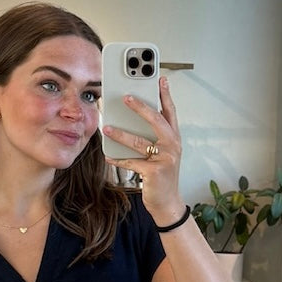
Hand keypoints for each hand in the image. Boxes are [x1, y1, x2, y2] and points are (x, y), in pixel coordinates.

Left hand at [102, 75, 183, 223]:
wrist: (168, 202)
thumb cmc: (162, 176)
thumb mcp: (162, 154)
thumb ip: (153, 137)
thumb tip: (133, 121)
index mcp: (174, 138)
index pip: (170, 111)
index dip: (165, 94)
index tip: (160, 78)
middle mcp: (172, 146)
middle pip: (156, 120)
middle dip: (140, 107)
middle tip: (126, 97)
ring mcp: (165, 159)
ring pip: (140, 141)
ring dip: (121, 134)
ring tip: (107, 127)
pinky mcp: (154, 172)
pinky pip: (132, 162)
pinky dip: (118, 159)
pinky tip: (108, 155)